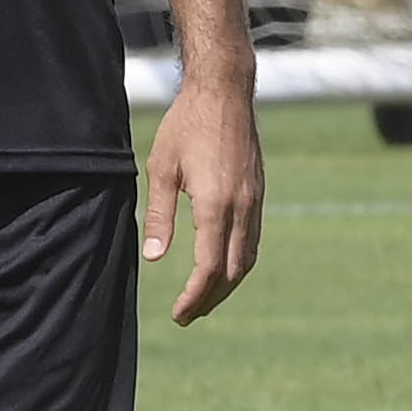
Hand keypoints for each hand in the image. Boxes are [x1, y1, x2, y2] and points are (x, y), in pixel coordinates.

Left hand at [140, 77, 262, 323]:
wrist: (225, 94)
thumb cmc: (185, 126)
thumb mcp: (160, 169)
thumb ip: (158, 216)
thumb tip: (153, 257)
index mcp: (216, 204)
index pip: (209, 266)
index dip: (195, 295)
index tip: (179, 314)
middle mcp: (242, 207)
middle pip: (233, 270)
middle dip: (211, 298)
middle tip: (187, 316)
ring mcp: (255, 201)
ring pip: (248, 258)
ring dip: (227, 284)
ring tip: (204, 300)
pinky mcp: (258, 194)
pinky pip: (252, 239)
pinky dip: (239, 262)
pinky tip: (223, 269)